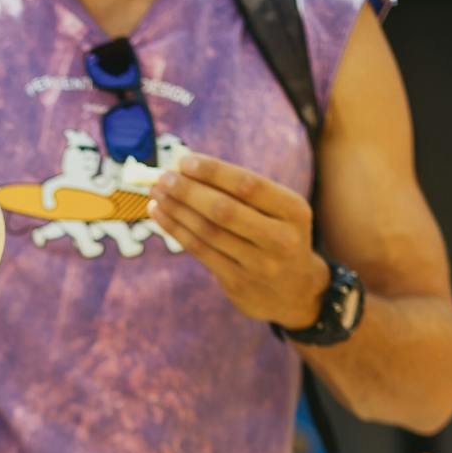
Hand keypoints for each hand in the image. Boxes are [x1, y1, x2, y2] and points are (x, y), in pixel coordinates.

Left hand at [144, 153, 326, 331]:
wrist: (294, 291)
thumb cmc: (275, 235)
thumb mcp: (278, 211)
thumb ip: (242, 191)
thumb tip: (186, 166)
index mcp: (293, 210)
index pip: (248, 185)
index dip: (213, 172)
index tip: (184, 161)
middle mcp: (280, 239)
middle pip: (224, 210)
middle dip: (188, 191)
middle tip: (163, 178)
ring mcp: (259, 265)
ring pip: (208, 232)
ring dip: (177, 210)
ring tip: (156, 194)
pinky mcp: (238, 283)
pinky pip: (200, 251)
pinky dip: (176, 230)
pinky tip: (160, 214)